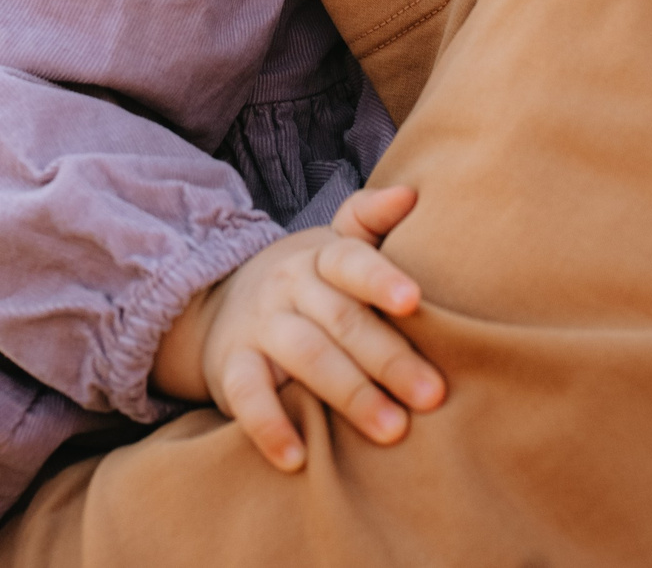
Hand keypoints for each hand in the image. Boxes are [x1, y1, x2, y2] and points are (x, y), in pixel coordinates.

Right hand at [151, 184, 445, 470]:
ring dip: (349, 394)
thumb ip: (369, 221)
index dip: (380, 279)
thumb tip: (412, 194)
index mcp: (320, 258)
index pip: (352, 261)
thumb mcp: (333, 247)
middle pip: (341, 319)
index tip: (413, 301)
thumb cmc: (306, 284)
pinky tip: (297, 457)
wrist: (219, 306)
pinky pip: (247, 396)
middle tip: (432, 395)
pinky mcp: (232, 369)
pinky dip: (269, 427)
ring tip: (392, 429)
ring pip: (304, 356)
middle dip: (388, 357)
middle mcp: (289, 287)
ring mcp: (259, 328)